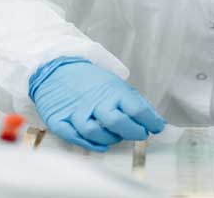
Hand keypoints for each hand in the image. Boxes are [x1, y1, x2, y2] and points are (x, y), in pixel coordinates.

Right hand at [29, 58, 165, 151]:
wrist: (56, 68)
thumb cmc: (90, 80)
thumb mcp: (115, 84)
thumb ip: (134, 102)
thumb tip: (156, 120)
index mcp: (112, 90)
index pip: (137, 109)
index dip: (150, 121)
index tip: (156, 128)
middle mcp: (95, 101)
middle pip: (118, 122)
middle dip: (133, 132)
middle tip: (140, 134)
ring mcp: (76, 111)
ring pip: (96, 132)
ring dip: (110, 139)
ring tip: (116, 136)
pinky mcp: (59, 120)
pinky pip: (74, 137)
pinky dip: (89, 144)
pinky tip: (99, 146)